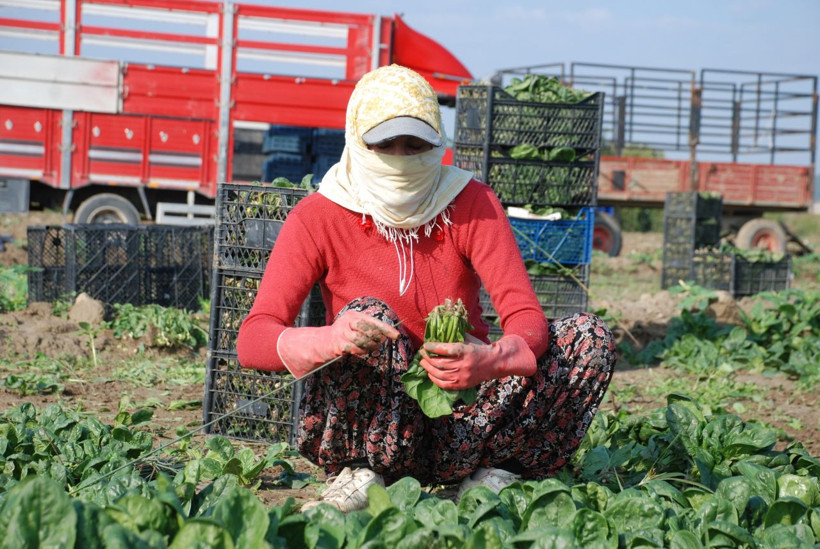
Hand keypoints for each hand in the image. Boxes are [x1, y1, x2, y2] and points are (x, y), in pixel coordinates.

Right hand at [277, 310, 399, 378]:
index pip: (373, 321)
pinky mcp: (339, 344)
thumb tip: (389, 335)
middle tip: (380, 342)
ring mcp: (342, 332)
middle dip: (377, 338)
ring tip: (370, 347)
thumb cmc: (345, 334)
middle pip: (369, 331)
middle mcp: (347, 321)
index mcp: (353, 315)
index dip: (386, 329)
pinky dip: (361, 351)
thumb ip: (370, 328)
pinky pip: (356, 349)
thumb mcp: (356, 327)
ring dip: (369, 346)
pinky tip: (360, 350)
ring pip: (362, 341)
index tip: (397, 336)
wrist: (324, 342)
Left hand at [419, 334, 536, 390]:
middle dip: (427, 357)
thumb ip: (455, 338)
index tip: (425, 345)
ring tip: (422, 363)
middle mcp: (463, 364)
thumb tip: (438, 335)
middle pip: (440, 362)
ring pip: (440, 373)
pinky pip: (444, 384)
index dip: (433, 347)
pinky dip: (434, 379)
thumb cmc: (479, 348)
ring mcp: (463, 376)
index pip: (445, 349)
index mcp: (465, 350)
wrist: (494, 363)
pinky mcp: (462, 385)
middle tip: (421, 353)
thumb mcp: (469, 339)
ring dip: (428, 368)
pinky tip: (430, 374)